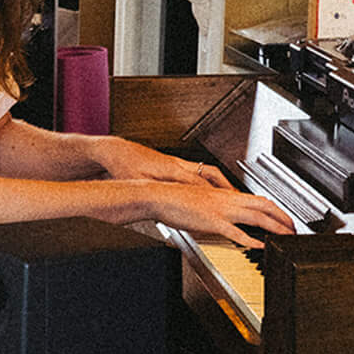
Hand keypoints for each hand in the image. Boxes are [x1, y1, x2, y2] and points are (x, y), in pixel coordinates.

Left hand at [96, 138, 234, 190]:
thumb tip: (171, 200)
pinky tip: (210, 188)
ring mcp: (175, 162)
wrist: (114, 151)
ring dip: (220, 182)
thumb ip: (156, 191)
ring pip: (205, 170)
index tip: (228, 202)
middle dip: (225, 187)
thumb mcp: (138, 182)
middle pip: (209, 174)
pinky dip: (208, 179)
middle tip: (239, 198)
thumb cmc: (123, 166)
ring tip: (230, 194)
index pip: (199, 182)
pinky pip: (197, 170)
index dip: (214, 193)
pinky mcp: (171, 162)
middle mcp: (176, 164)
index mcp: (169, 169)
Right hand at [139, 178, 296, 248]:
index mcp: (225, 194)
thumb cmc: (175, 199)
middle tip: (294, 228)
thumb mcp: (201, 200)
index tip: (284, 218)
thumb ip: (217, 207)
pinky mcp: (213, 222)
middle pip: (265, 206)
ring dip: (276, 227)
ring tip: (286, 236)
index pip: (259, 199)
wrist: (159, 196)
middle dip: (283, 217)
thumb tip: (226, 218)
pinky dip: (251, 239)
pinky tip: (259, 245)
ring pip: (257, 217)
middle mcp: (228, 200)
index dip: (276, 209)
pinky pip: (236, 232)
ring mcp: (222, 211)